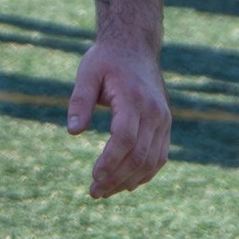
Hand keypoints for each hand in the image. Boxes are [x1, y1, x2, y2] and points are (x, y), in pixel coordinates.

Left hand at [66, 39, 171, 197]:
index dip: (110, 161)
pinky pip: (159, 157)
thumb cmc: (106, 59)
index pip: (125, 138)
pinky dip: (144, 174)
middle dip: (116, 178)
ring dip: (129, 181)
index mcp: (133, 98)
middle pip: (138, 155)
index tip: (93, 177)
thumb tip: (73, 132)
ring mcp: (163, 119)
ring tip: (105, 191)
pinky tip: (126, 184)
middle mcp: (154, 112)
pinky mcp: (165, 125)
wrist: (135, 46)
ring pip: (151, 161)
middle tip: (94, 192)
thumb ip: (80, 100)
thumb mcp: (87, 72)